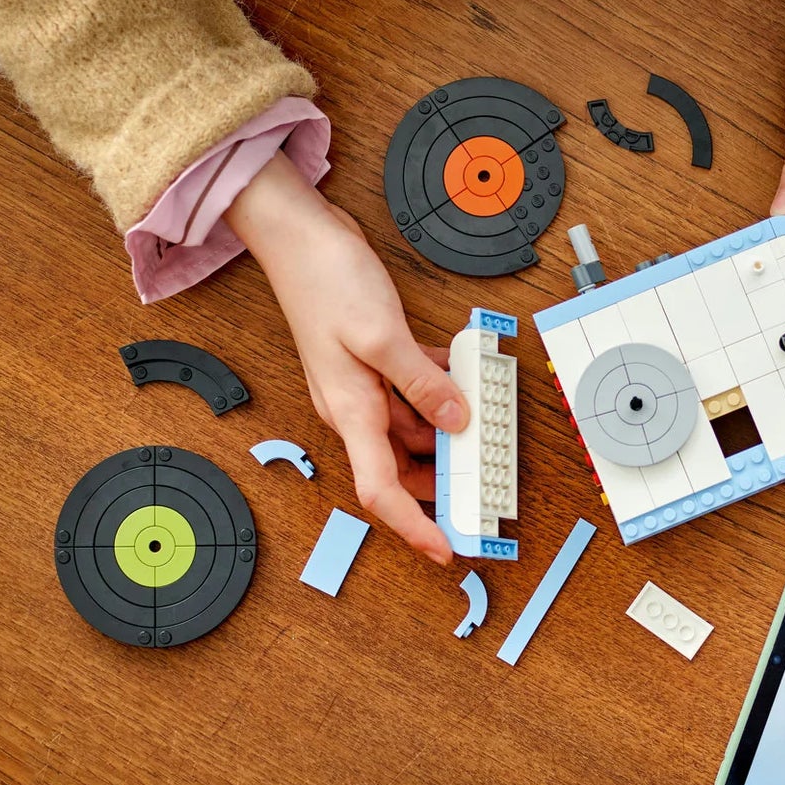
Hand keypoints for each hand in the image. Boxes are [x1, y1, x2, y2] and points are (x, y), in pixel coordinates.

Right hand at [225, 154, 465, 564]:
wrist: (296, 235)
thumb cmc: (325, 281)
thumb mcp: (382, 335)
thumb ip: (422, 383)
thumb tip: (455, 421)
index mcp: (350, 411)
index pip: (381, 489)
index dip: (414, 526)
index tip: (445, 549)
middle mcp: (355, 407)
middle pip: (403, 464)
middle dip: (443, 477)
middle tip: (487, 484)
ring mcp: (363, 384)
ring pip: (414, 425)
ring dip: (448, 424)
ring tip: (487, 418)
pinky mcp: (373, 360)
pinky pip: (412, 389)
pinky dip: (439, 387)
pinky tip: (463, 372)